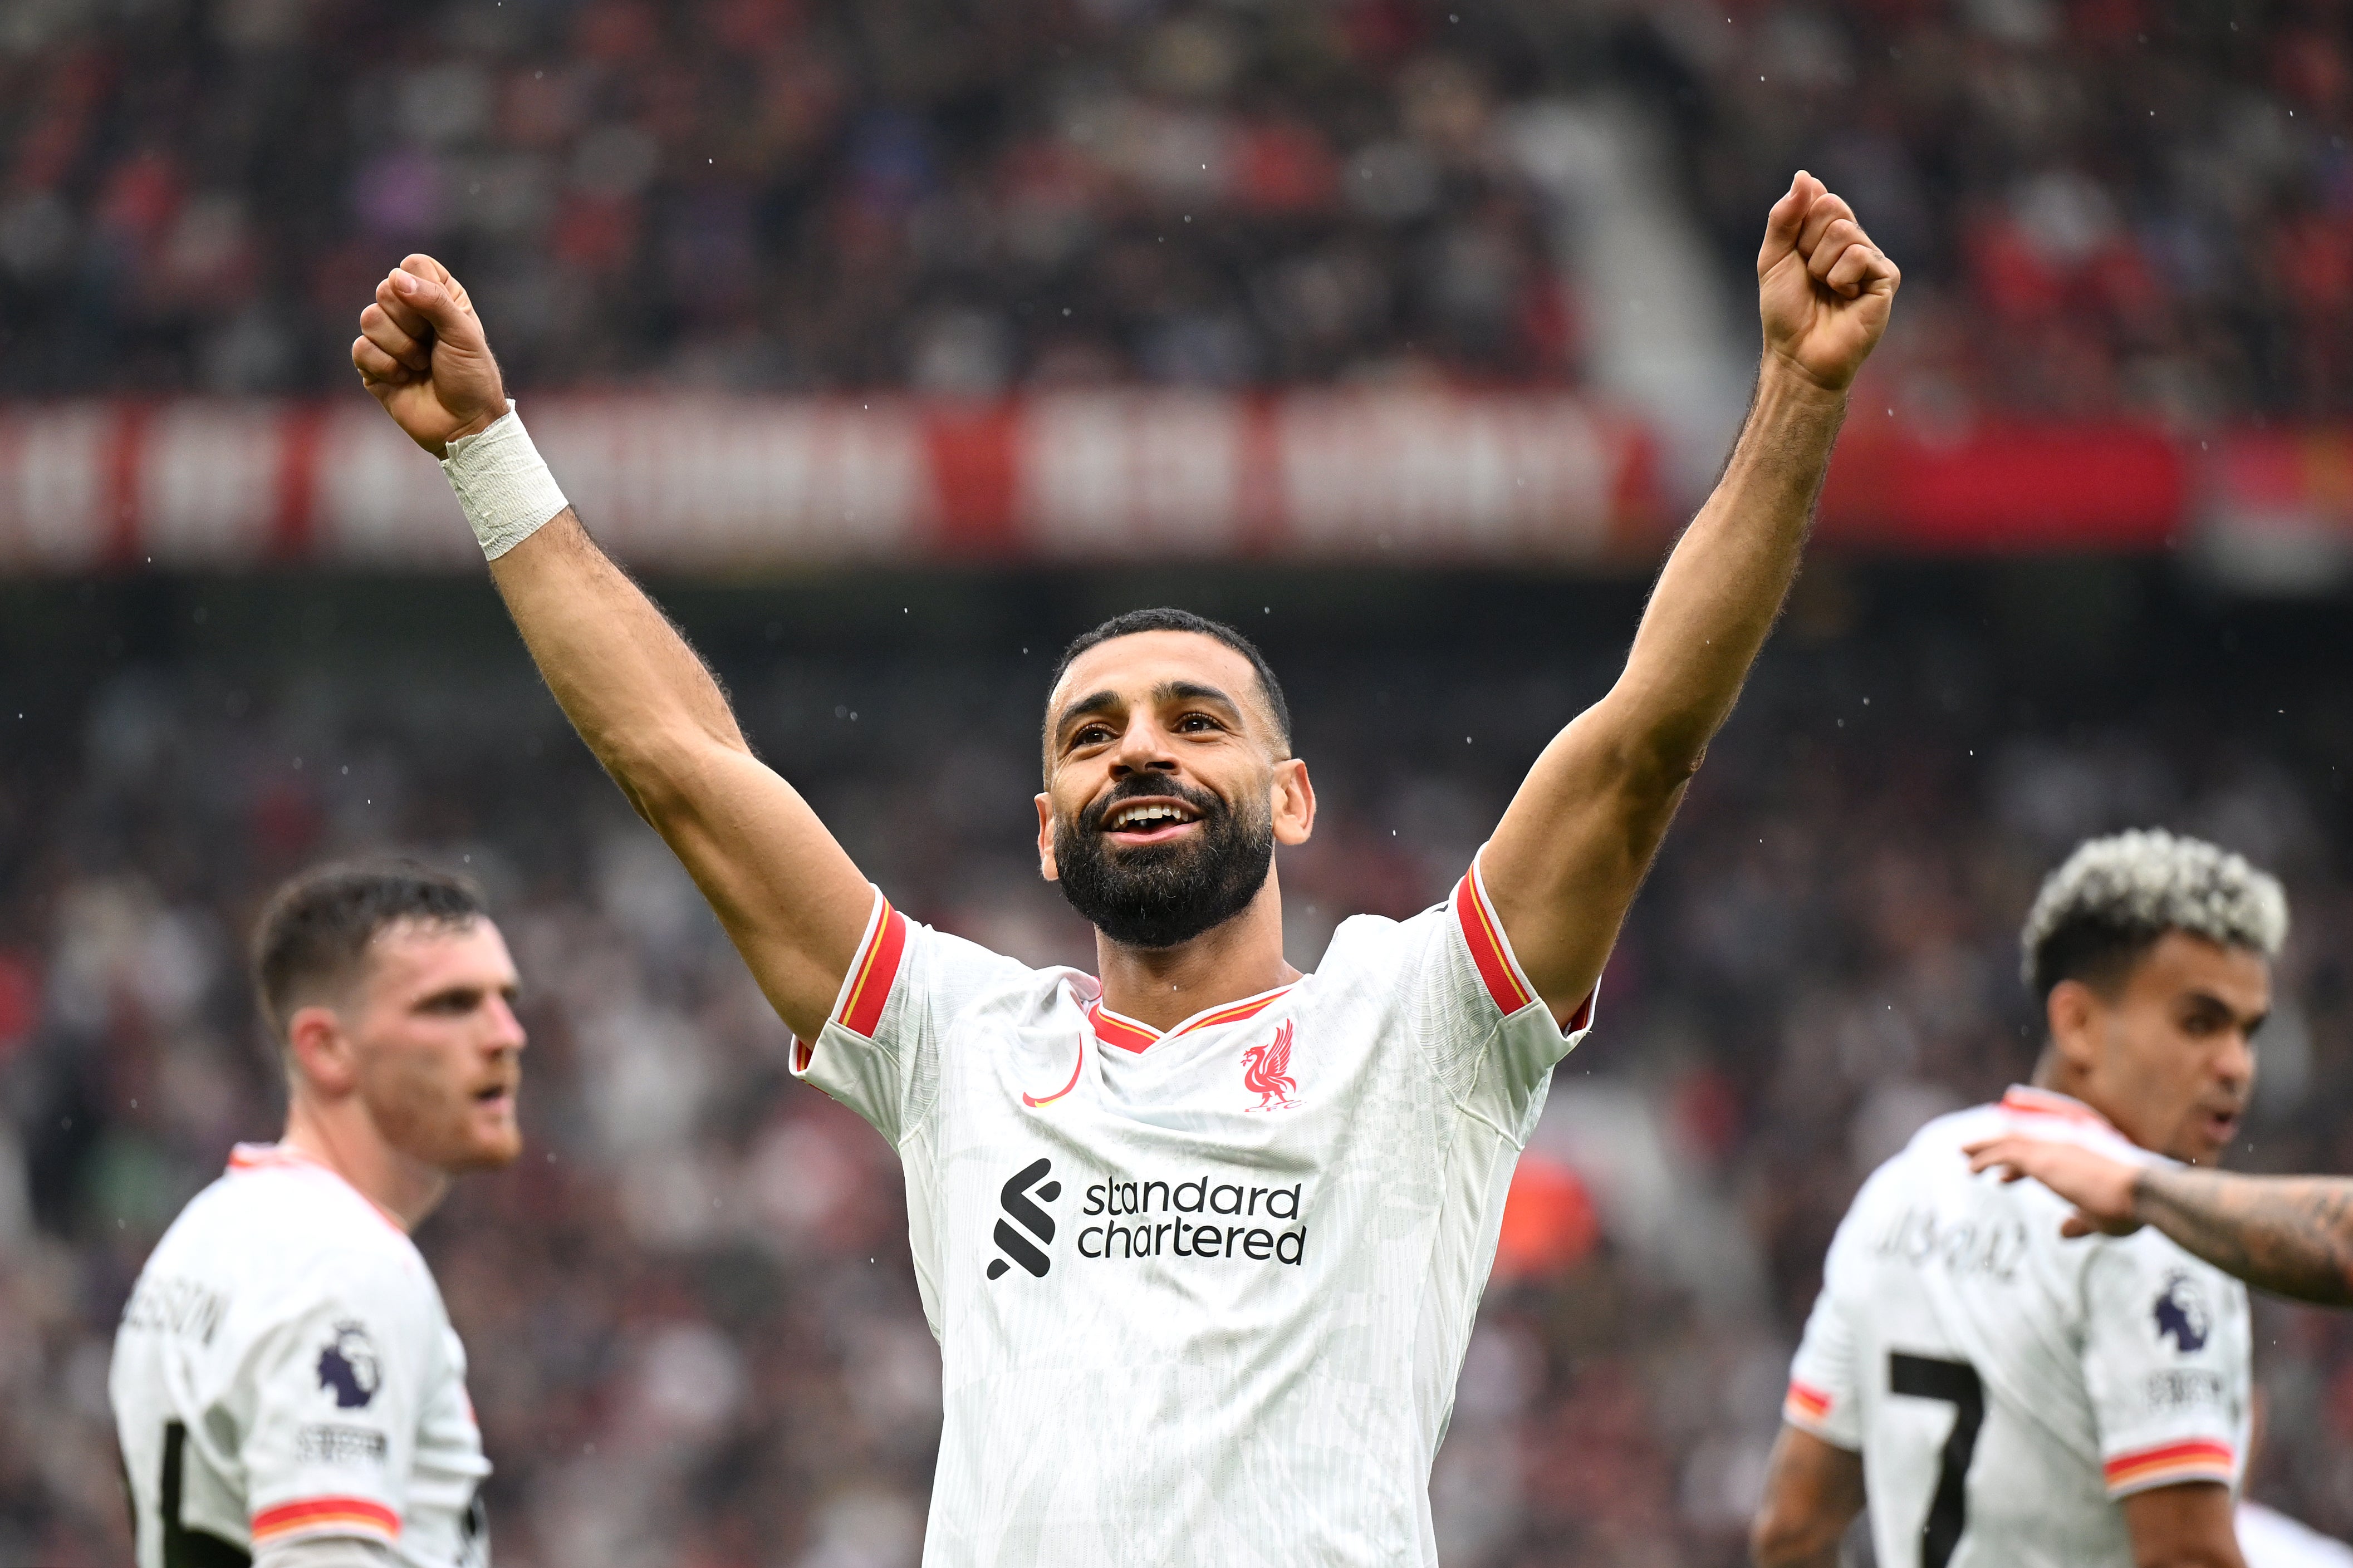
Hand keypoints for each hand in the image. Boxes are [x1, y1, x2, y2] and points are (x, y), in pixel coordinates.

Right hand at [351, 254, 509, 456]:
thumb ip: (434, 301)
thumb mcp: (463, 334)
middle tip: (432, 348)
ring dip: (401, 348)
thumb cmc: (472, 377)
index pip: (413, 265)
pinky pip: (361, 348)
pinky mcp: (371, 364)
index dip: (422, 287)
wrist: (464, 425)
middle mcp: (410, 313)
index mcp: (438, 297)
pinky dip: (386, 367)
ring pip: (369, 318)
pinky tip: (405, 380)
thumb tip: (395, 278)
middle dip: (411, 324)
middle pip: (385, 290)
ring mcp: (388, 337)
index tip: (441, 317)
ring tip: (422, 366)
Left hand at [1756, 171, 1898, 393]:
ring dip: (1822, 266)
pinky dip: (1841, 279)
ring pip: (1845, 232)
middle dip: (1809, 245)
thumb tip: (1804, 175)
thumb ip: (1784, 216)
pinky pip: (1860, 256)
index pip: (1818, 199)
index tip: (1795, 257)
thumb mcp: (1773, 258)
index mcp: (1827, 234)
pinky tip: (1845, 299)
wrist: (1798, 354)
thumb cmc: (1786, 311)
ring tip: (1827, 291)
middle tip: (1811, 277)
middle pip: (1832, 209)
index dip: (1798, 228)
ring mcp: (1871, 259)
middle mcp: (1853, 242)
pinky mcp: (1886, 278)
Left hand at [1965, 1133, 2142, 1238]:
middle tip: (1971, 1155)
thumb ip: (2080, 1223)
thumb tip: (2062, 1231)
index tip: (2003, 1179)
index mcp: (2081, 1156)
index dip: (2019, 1165)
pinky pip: (2006, 1153)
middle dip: (1996, 1148)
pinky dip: (1986, 1157)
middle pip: (2022, 1141)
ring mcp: (2055, 1148)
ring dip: (1985, 1148)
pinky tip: (1972, 1169)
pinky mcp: (2044, 1158)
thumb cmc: (2132, 1208)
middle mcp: (2066, 1145)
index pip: (2044, 1154)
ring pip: (2010, 1142)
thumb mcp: (2102, 1218)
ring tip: (1964, 1155)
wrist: (2144, 1193)